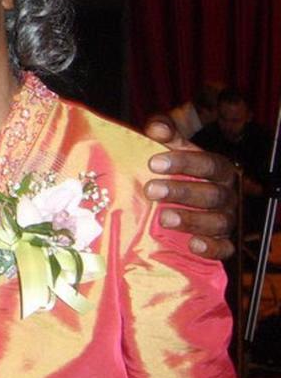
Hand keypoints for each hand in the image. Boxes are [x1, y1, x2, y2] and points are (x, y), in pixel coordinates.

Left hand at [141, 114, 236, 259]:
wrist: (179, 198)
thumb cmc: (175, 167)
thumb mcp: (170, 146)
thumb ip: (164, 130)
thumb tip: (157, 129)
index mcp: (218, 168)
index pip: (208, 163)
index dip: (183, 163)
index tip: (154, 163)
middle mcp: (226, 193)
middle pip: (212, 193)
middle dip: (181, 192)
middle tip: (151, 190)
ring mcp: (226, 218)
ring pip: (218, 221)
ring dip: (191, 220)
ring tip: (164, 218)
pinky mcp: (223, 242)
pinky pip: (224, 248)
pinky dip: (211, 248)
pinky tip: (193, 245)